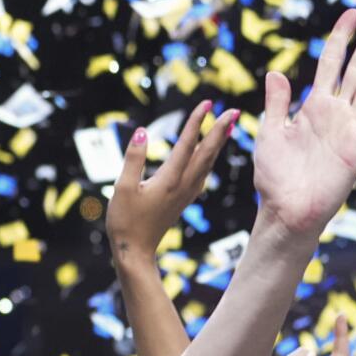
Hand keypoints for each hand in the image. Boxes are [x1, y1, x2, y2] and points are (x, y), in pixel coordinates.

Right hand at [105, 100, 238, 264]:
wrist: (136, 252)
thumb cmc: (125, 221)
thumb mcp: (122, 188)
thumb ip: (133, 159)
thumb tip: (143, 132)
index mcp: (169, 180)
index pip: (187, 144)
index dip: (196, 122)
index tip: (206, 103)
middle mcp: (183, 185)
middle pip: (206, 153)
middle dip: (220, 130)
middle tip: (232, 110)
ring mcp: (186, 194)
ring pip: (207, 164)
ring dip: (217, 143)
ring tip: (226, 127)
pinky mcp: (183, 200)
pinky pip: (202, 174)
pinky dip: (209, 160)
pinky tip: (210, 156)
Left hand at [253, 10, 355, 235]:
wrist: (287, 211)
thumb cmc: (275, 178)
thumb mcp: (270, 134)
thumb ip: (277, 104)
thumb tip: (275, 73)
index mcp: (312, 107)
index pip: (330, 64)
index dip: (341, 39)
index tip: (352, 14)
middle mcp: (335, 113)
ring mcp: (350, 128)